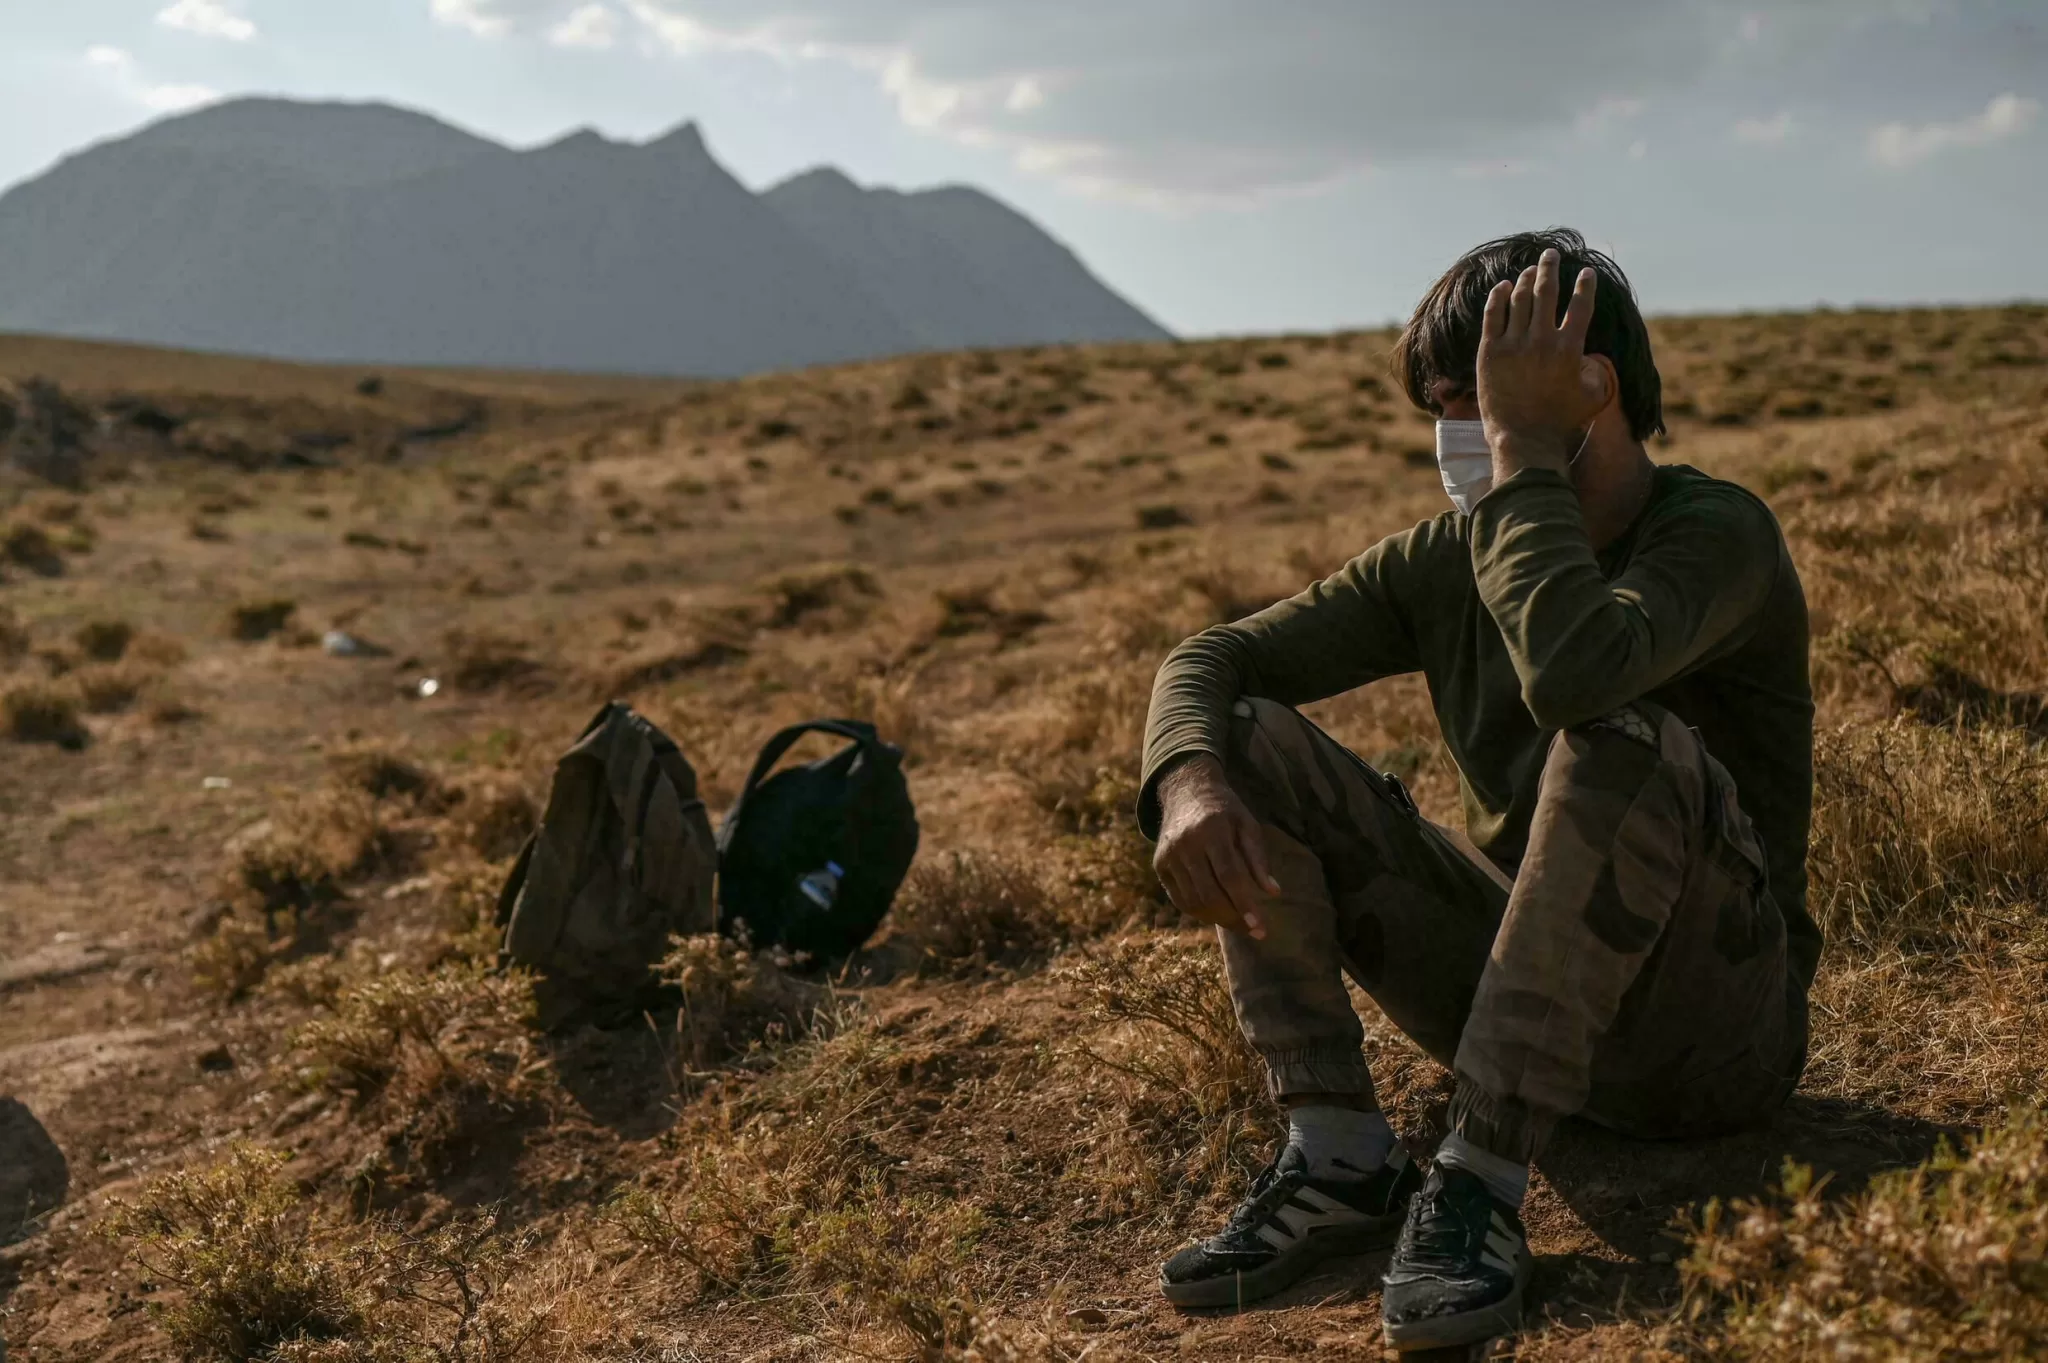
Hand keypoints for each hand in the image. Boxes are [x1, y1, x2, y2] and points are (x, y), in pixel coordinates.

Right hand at [1153, 754, 1279, 938]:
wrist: (1185, 791)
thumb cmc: (1224, 810)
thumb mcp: (1247, 824)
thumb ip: (1259, 858)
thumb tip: (1273, 892)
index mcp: (1211, 830)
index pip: (1229, 875)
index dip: (1244, 904)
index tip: (1260, 926)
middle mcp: (1186, 843)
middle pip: (1209, 893)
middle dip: (1233, 918)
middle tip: (1255, 930)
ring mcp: (1169, 855)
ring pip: (1193, 901)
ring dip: (1218, 919)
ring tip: (1239, 923)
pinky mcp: (1159, 864)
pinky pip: (1180, 899)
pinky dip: (1200, 912)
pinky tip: (1218, 914)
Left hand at [1477, 248, 1606, 478]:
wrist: (1522, 438)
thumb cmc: (1560, 420)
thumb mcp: (1591, 395)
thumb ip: (1596, 370)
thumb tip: (1592, 355)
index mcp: (1569, 348)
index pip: (1580, 306)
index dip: (1585, 286)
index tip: (1586, 272)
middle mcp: (1542, 341)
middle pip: (1546, 293)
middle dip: (1550, 269)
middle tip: (1550, 254)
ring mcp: (1514, 345)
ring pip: (1519, 300)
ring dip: (1525, 280)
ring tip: (1529, 270)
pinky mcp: (1490, 352)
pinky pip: (1493, 315)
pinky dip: (1498, 297)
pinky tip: (1503, 286)